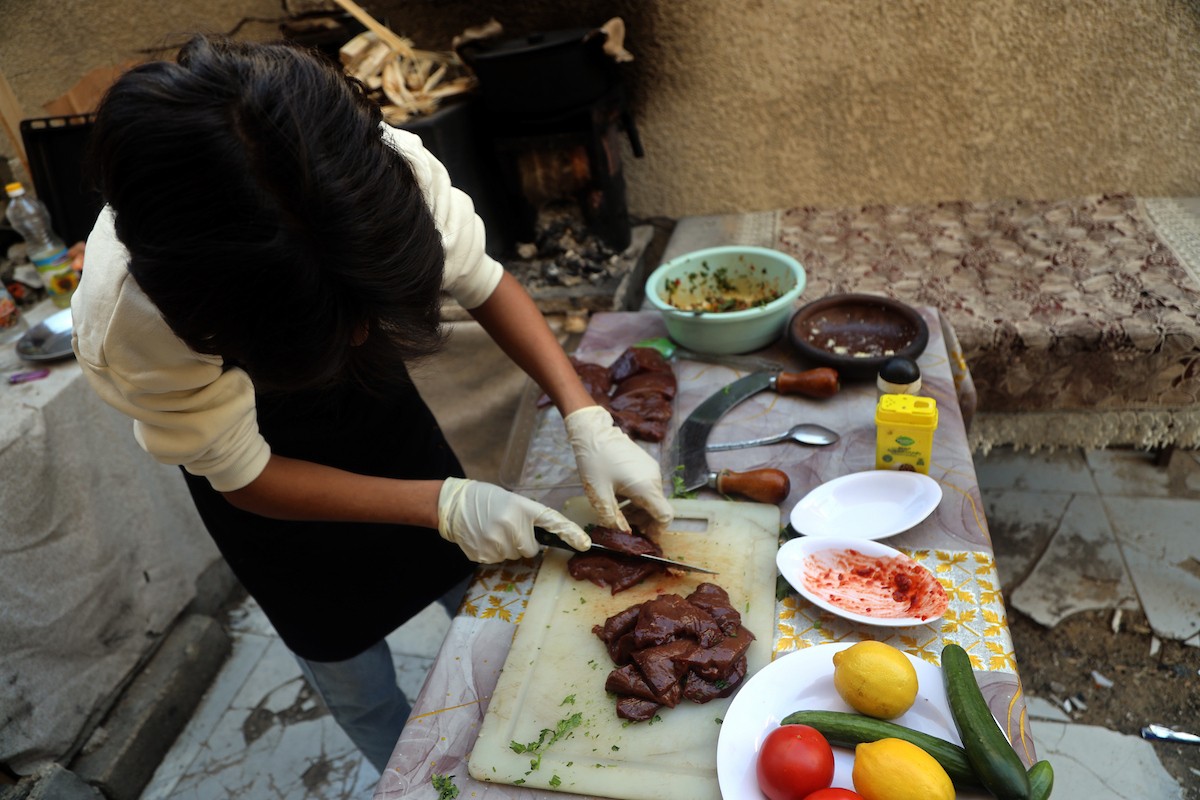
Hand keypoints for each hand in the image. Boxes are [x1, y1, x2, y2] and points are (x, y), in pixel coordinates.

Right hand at [437, 477, 590, 562]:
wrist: (454, 504)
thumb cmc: (486, 499)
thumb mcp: (511, 501)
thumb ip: (528, 518)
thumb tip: (544, 539)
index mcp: (521, 508)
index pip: (552, 521)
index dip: (571, 533)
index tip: (585, 544)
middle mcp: (511, 525)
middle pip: (530, 549)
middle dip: (523, 541)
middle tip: (508, 527)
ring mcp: (496, 542)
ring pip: (514, 556)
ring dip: (508, 547)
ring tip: (493, 530)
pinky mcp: (483, 555)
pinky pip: (498, 559)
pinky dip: (494, 551)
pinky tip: (484, 537)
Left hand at [564, 405, 673, 531]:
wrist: (592, 430)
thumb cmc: (594, 461)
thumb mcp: (599, 495)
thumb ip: (612, 518)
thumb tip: (624, 534)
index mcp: (646, 487)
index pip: (665, 517)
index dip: (657, 532)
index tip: (644, 539)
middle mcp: (654, 478)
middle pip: (658, 508)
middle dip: (645, 522)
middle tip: (625, 530)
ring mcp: (651, 469)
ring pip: (652, 498)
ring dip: (639, 510)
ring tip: (618, 516)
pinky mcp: (645, 464)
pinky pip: (647, 487)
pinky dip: (637, 498)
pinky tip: (619, 500)